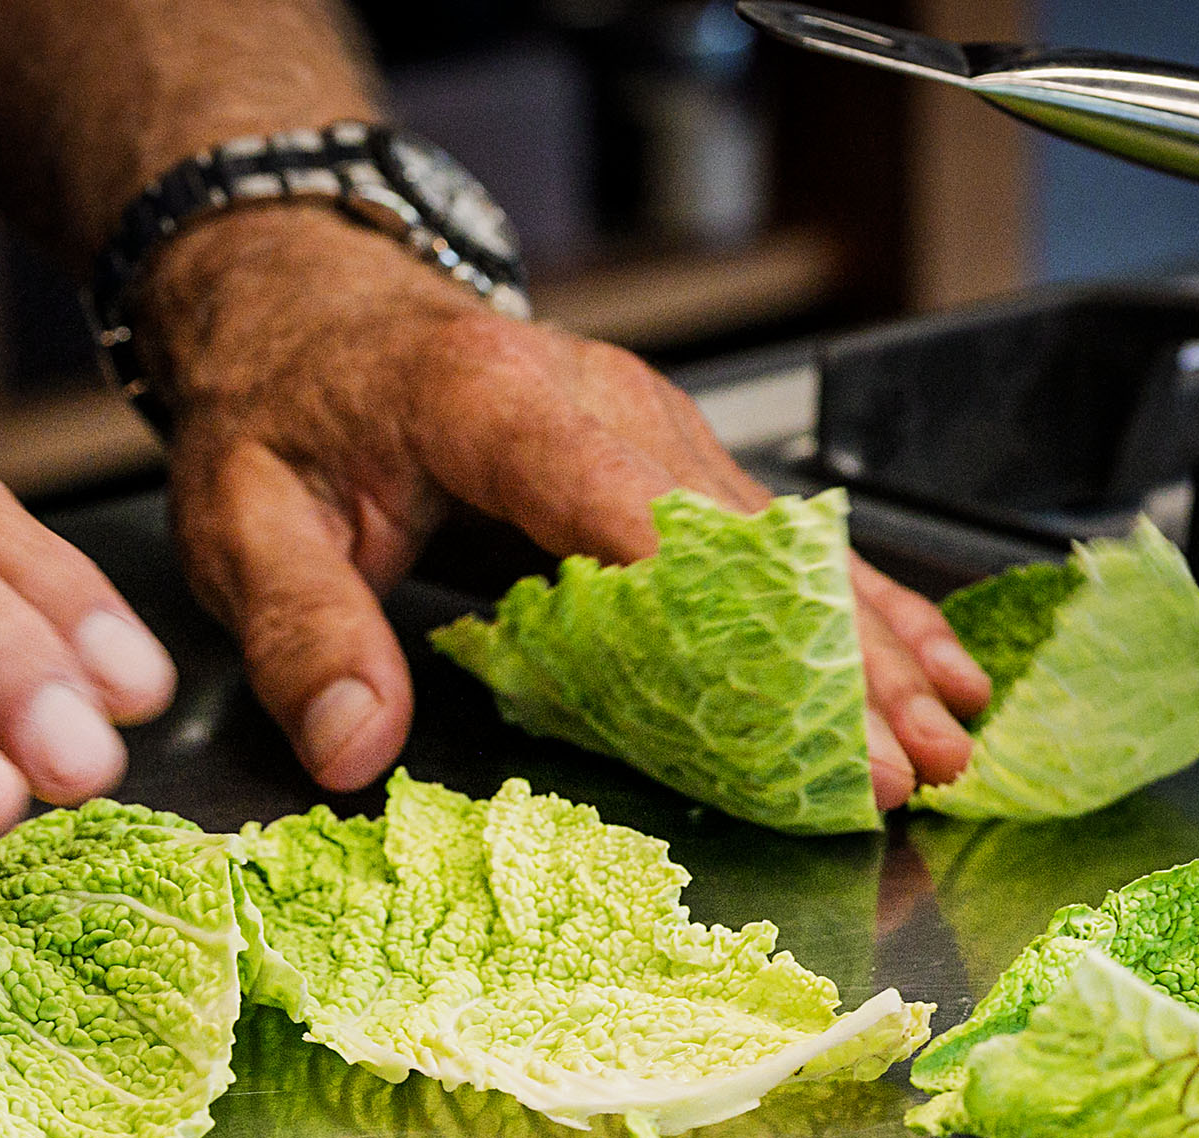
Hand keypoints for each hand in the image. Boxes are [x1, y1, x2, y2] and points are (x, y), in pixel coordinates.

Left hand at [145, 206, 990, 807]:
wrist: (306, 304)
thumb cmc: (283, 409)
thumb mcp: (246, 522)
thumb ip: (301, 631)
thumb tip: (352, 748)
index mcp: (496, 405)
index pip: (623, 510)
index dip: (720, 620)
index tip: (791, 708)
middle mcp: (604, 403)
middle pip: (742, 542)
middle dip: (837, 664)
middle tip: (904, 772)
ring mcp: (654, 428)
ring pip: (788, 544)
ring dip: (875, 647)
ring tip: (953, 743)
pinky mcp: (675, 458)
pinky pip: (782, 541)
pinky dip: (863, 607)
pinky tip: (937, 666)